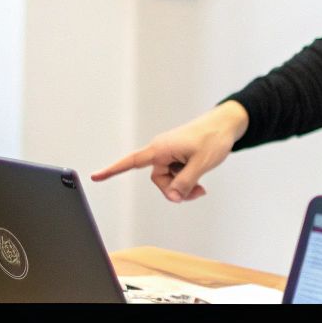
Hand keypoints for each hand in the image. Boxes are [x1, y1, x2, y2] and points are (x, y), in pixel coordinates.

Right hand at [93, 101, 248, 202]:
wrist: (226, 124)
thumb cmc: (213, 138)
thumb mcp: (201, 164)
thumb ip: (186, 182)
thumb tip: (173, 197)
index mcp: (161, 149)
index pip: (131, 162)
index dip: (113, 170)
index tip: (95, 176)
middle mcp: (161, 150)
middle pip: (158, 180)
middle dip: (175, 190)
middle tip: (198, 192)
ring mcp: (169, 153)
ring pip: (169, 179)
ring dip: (183, 186)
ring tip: (202, 185)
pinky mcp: (177, 156)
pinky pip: (176, 175)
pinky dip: (186, 180)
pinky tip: (200, 180)